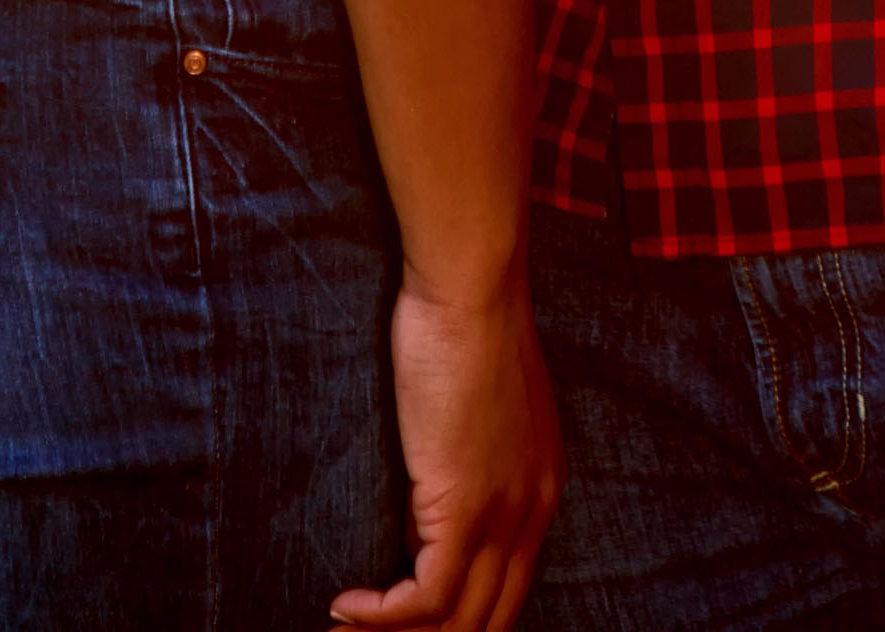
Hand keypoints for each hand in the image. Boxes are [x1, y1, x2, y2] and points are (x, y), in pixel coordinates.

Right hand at [331, 281, 562, 631]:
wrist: (471, 286)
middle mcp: (532, 513)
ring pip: (458, 623)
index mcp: (541, 488)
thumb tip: (429, 489)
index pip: (509, 592)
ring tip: (345, 631)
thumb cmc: (466, 319)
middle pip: (488, 621)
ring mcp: (502, 516)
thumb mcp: (483, 399)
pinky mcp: (464, 510)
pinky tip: (344, 607)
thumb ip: (472, 450)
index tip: (405, 621)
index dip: (460, 620)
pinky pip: (425, 600)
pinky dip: (381, 618)